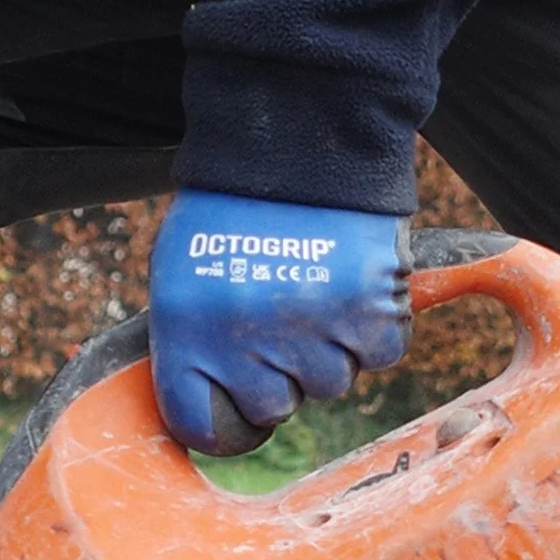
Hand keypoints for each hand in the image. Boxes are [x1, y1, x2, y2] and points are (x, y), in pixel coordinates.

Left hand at [147, 191, 411, 455]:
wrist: (296, 134)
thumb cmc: (232, 207)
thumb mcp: (180, 274)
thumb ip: (189, 346)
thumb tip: (205, 411)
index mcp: (186, 334)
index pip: (200, 426)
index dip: (221, 418)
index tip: (234, 403)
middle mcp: (245, 342)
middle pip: (275, 408)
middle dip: (280, 371)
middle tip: (280, 308)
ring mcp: (310, 332)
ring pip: (330, 384)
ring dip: (329, 346)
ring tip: (315, 283)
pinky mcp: (369, 313)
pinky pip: (378, 354)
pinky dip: (373, 326)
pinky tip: (352, 282)